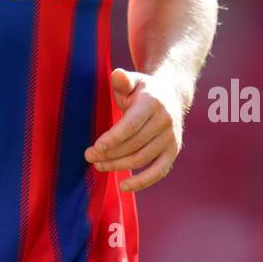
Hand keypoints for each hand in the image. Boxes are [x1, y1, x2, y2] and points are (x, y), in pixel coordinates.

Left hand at [84, 67, 188, 192]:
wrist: (173, 94)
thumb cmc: (144, 89)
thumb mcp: (134, 80)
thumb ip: (123, 80)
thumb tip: (117, 75)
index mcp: (152, 103)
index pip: (132, 125)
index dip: (114, 138)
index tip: (96, 147)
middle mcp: (164, 121)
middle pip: (134, 144)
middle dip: (109, 153)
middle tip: (89, 156)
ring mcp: (171, 138)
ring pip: (142, 158)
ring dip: (118, 165)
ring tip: (99, 165)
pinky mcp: (173, 151)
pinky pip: (158, 171)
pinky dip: (142, 182)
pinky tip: (123, 186)